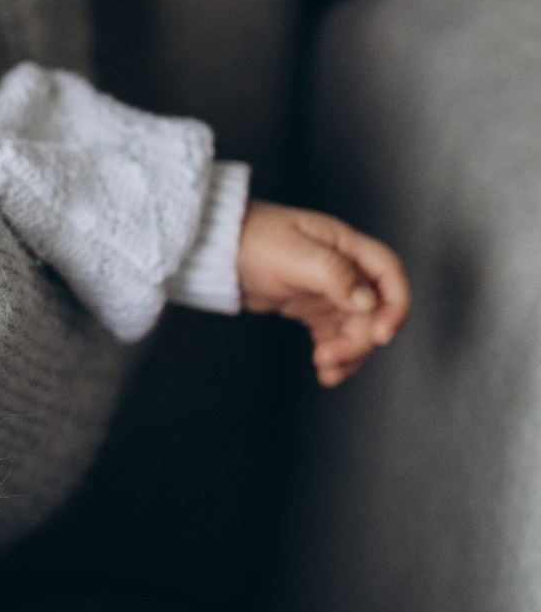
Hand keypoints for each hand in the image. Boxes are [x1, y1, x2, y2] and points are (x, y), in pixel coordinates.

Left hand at [238, 199, 409, 386]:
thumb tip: (368, 302)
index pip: (389, 273)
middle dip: (359, 339)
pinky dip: (335, 355)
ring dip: (349, 353)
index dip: (395, 304)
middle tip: (331, 356)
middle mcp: (344, 268)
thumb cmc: (252, 239)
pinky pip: (336, 336)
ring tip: (325, 369)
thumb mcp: (293, 254)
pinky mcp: (313, 309)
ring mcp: (329, 290)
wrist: (216, 251)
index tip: (382, 334)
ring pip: (357, 328)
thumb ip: (334, 275)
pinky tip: (325, 371)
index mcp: (346, 246)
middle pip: (374, 310)